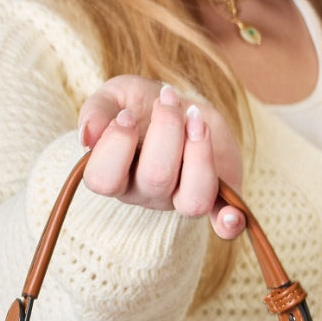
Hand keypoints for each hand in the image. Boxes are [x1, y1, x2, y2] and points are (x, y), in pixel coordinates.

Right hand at [78, 76, 245, 239]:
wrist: (179, 106)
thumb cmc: (140, 106)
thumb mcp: (114, 96)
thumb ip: (97, 110)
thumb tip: (88, 135)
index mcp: (116, 174)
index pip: (103, 179)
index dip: (115, 144)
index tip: (126, 115)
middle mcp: (147, 193)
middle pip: (155, 177)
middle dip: (166, 128)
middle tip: (169, 99)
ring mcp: (181, 198)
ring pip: (193, 200)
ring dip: (199, 154)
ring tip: (196, 119)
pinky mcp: (215, 196)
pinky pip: (222, 223)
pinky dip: (229, 224)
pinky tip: (233, 216)